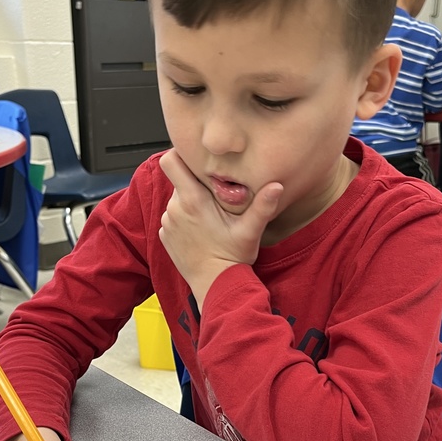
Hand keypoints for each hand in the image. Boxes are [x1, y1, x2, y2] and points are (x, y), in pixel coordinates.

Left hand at [158, 150, 282, 307]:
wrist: (215, 286)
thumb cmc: (233, 258)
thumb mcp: (251, 230)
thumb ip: (263, 206)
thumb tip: (277, 186)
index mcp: (193, 200)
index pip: (171, 162)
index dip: (180, 155)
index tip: (197, 160)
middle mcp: (175, 208)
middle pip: (178, 181)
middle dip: (194, 183)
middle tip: (215, 196)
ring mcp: (168, 223)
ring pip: (176, 199)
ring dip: (189, 203)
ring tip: (209, 217)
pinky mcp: (165, 236)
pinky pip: (173, 218)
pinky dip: (184, 220)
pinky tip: (200, 232)